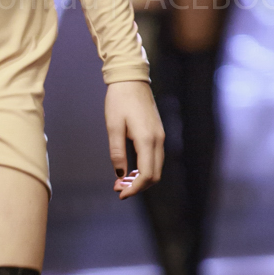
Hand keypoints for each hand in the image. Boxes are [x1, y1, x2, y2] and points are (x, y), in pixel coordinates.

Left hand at [104, 81, 164, 196]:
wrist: (131, 79)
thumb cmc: (120, 100)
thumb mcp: (113, 126)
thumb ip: (117, 152)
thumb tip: (120, 175)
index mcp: (147, 140)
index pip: (146, 175)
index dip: (135, 189)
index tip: (121, 194)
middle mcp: (158, 140)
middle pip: (154, 175)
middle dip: (138, 186)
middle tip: (118, 189)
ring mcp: (160, 136)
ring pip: (155, 167)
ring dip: (141, 179)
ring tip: (122, 182)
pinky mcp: (157, 133)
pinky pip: (154, 158)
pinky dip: (144, 168)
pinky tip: (130, 170)